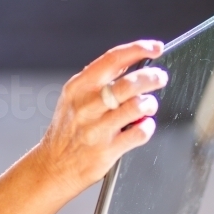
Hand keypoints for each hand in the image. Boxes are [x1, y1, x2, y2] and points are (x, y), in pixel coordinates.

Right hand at [39, 40, 167, 200]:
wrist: (53, 166)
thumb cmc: (67, 130)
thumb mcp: (73, 98)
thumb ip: (98, 81)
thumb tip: (130, 62)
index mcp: (78, 87)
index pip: (112, 59)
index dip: (138, 49)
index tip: (155, 48)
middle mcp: (87, 105)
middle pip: (129, 83)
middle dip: (152, 78)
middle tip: (160, 77)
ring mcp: (97, 128)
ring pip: (137, 106)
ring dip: (150, 104)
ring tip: (148, 105)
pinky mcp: (107, 150)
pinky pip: (140, 133)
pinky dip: (147, 127)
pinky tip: (142, 126)